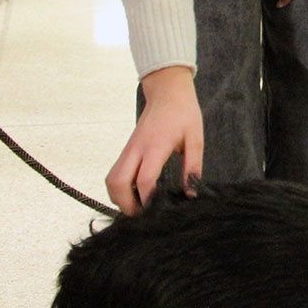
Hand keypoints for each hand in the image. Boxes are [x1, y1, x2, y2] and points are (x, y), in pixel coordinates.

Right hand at [106, 66, 202, 215]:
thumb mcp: (196, 139)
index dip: (147, 199)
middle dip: (126, 205)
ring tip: (138, 208)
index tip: (155, 213)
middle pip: (118, 183)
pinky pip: (114, 173)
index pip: (144, 179)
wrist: (167, 91)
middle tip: (142, 216)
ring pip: (111, 179)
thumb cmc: (184, 113)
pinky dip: (119, 188)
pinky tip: (134, 194)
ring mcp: (128, 149)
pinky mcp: (126, 149)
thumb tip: (191, 193)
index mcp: (156, 146)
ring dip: (119, 197)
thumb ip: (193, 167)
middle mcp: (136, 149)